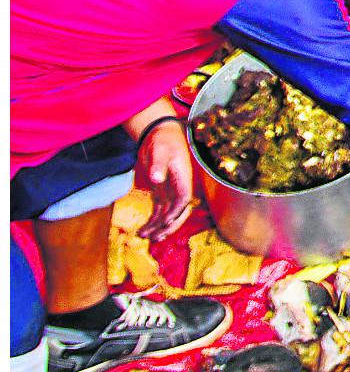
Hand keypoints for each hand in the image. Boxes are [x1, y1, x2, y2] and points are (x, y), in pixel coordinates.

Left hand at [135, 122, 195, 241]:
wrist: (161, 134)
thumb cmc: (164, 140)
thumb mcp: (161, 149)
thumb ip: (159, 164)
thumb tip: (157, 179)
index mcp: (183, 178)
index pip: (183, 199)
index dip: (176, 212)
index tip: (166, 221)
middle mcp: (179, 187)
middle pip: (178, 212)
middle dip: (168, 226)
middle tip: (156, 237)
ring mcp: (170, 191)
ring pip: (168, 214)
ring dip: (158, 226)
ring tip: (145, 236)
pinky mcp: (161, 191)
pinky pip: (159, 210)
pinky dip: (153, 220)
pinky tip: (143, 229)